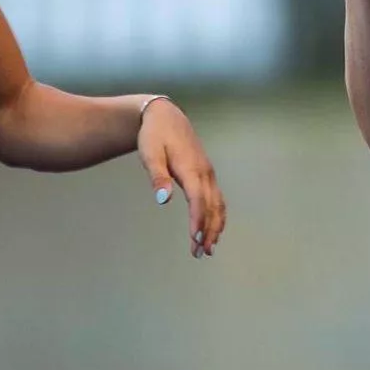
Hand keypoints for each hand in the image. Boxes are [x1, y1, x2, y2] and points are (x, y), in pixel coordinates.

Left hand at [138, 98, 225, 258]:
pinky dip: (217, 215)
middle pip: (212, 206)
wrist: (166, 116)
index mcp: (191, 169)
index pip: (198, 200)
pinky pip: (217, 198)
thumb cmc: (155, 136)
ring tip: (208, 248)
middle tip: (200, 253)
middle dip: (208, 230)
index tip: (194, 240)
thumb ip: (158, 177)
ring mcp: (208, 173)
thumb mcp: (150, 154)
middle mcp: (204, 173)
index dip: (198, 220)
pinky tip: (212, 228)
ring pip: (218, 204)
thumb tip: (163, 200)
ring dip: (215, 226)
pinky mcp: (206, 174)